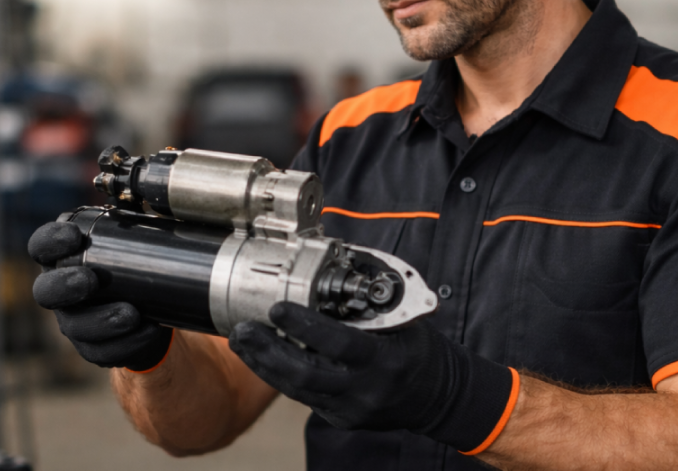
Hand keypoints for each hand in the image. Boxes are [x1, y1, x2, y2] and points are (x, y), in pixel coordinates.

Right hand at [28, 221, 172, 371]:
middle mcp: (60, 290)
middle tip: (89, 281)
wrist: (151, 308)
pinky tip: (146, 331)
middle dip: (64, 287)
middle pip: (46, 292)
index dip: (50, 241)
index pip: (41, 246)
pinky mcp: (93, 348)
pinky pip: (101, 352)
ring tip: (130, 314)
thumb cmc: (135, 263)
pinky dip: (125, 344)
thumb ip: (138, 215)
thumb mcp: (135, 236)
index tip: (73, 236)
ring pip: (74, 327)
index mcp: (63, 257)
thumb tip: (159, 187)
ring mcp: (74, 322)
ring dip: (100, 320)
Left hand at [228, 302, 512, 451]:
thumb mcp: (403, 317)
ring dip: (264, 364)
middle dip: (268, 351)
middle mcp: (366, 388)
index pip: (338, 342)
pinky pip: (303, 397)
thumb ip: (368, 296)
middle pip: (306, 374)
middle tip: (243, 329)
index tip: (277, 307)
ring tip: (241, 340)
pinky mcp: (340, 417)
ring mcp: (351, 407)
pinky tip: (260, 357)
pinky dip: (278, 375)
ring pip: (297, 389)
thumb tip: (334, 260)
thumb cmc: (415, 346)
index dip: (304, 326)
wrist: (436, 394)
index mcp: (385, 357)